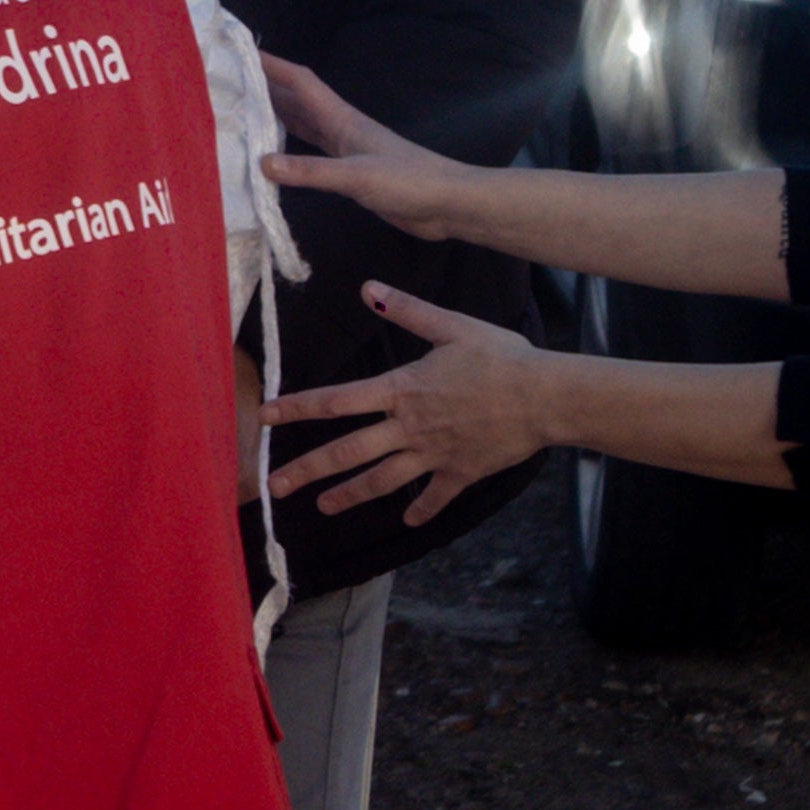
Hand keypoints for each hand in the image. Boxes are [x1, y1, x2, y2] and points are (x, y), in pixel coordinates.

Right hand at [257, 55, 477, 239]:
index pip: (300, 81)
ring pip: (302, 124)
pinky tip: (272, 157)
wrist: (449, 203)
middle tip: (225, 85)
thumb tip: (261, 163)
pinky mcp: (350, 172)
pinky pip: (311, 151)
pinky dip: (289, 149)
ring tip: (238, 114)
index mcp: (341, 119)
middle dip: (263, 88)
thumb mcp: (357, 176)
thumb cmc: (409, 181)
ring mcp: (346, 149)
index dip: (270, 64)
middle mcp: (340, 128)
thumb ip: (311, 171)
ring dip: (273, 116)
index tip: (237, 52)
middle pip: (295, 99)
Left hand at [261, 281, 550, 526]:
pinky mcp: (460, 473)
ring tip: (323, 507)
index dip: (298, 407)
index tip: (266, 416)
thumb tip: (368, 288)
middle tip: (274, 486)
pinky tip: (408, 521)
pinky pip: (434, 496)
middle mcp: (409, 427)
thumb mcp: (452, 326)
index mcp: (401, 389)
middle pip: (347, 452)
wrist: (543, 397)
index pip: (337, 400)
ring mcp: (433, 454)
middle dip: (307, 469)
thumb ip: (407, 309)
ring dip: (349, 495)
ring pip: (381, 481)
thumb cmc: (501, 357)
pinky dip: (421, 509)